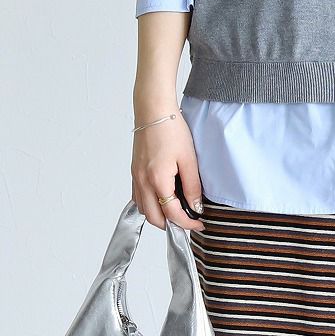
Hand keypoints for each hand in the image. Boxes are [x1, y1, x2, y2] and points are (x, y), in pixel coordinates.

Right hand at [130, 110, 204, 231]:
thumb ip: (192, 187)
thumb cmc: (171, 130)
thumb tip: (195, 208)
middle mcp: (143, 181)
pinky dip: (150, 205)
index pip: (172, 214)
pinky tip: (163, 200)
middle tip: (188, 222)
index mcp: (157, 180)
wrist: (153, 110)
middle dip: (171, 225)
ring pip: (143, 210)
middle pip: (154, 218)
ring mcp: (136, 177)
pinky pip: (138, 197)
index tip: (199, 223)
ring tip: (176, 212)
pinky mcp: (134, 172)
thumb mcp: (189, 160)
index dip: (188, 223)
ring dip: (159, 216)